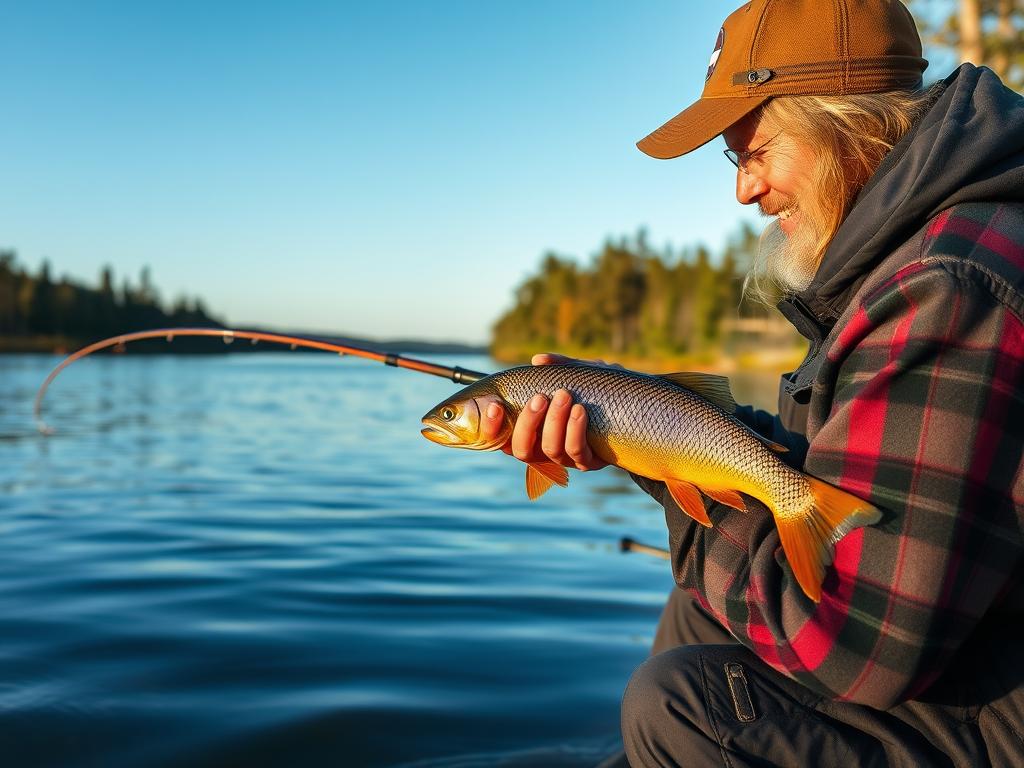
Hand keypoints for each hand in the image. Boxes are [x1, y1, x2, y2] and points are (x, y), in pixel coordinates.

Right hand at [480, 352, 610, 470]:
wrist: (636, 406)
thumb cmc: (601, 390)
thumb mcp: (581, 374)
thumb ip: (560, 367)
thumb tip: (538, 360)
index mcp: (533, 429)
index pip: (502, 438)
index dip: (491, 428)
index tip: (495, 406)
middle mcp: (545, 447)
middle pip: (521, 450)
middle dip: (527, 423)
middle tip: (539, 397)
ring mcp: (567, 457)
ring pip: (549, 450)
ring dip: (553, 422)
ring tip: (564, 395)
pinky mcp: (589, 461)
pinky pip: (576, 451)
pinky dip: (575, 430)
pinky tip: (580, 409)